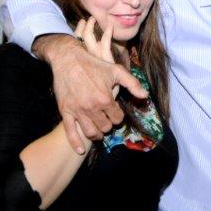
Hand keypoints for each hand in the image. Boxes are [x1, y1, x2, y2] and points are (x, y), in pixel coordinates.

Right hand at [34, 32, 146, 152]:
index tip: (115, 113)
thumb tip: (145, 96)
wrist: (68, 60)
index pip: (117, 118)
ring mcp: (77, 111)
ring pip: (91, 132)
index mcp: (105, 99)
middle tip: (107, 120)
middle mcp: (92, 107)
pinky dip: (76, 144)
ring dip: (97, 134)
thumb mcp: (116, 71)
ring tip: (99, 131)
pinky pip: (70, 132)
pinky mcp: (65, 111)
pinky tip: (80, 151)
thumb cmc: (94, 65)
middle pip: (105, 127)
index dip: (118, 117)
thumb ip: (132, 84)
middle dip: (108, 125)